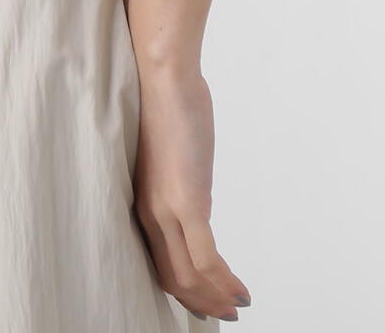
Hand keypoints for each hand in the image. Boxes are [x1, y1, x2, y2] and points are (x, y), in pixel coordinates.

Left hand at [130, 63, 250, 322]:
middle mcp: (151, 214)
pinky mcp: (187, 199)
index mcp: (144, 204)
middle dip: (202, 303)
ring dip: (216, 297)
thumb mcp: (171, 158)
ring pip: (190, 276)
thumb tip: (201, 205)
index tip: (207, 301)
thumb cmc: (167, 106)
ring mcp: (168, 209)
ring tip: (238, 306)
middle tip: (226, 313)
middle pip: (173, 279)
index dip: (184, 291)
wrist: (162, 75)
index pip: (160, 264)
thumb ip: (182, 186)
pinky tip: (241, 289)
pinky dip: (224, 280)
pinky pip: (206, 256)